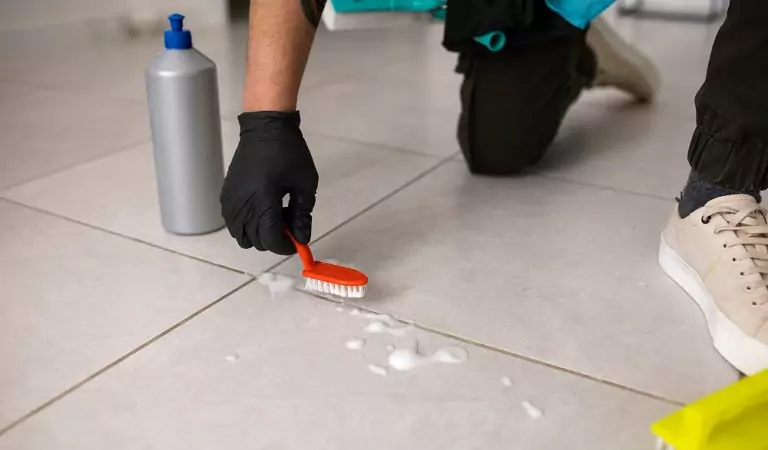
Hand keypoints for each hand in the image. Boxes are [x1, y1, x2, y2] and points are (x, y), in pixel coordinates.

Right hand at [220, 111, 318, 254]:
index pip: (270, 239)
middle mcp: (242, 205)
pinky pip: (233, 223)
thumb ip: (303, 215)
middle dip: (274, 239)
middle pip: (255, 241)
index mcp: (263, 201)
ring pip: (241, 236)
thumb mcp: (306, 184)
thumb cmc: (289, 153)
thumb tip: (301, 238)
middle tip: (289, 222)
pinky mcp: (225, 195)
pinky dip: (247, 225)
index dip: (285, 246)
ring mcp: (230, 201)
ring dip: (259, 234)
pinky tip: (261, 210)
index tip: (297, 241)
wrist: (265, 128)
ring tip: (275, 216)